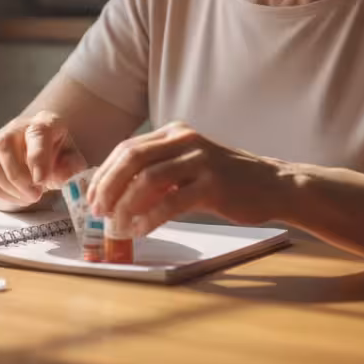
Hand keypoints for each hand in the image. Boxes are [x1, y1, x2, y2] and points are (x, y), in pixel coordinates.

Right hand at [0, 110, 87, 210]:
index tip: (41, 181)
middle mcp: (16, 127)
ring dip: (11, 188)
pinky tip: (15, 195)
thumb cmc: (54, 159)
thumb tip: (65, 177)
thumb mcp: (70, 161)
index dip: (38, 157)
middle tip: (36, 195)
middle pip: (6, 147)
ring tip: (28, 197)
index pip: (38, 133)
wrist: (34, 159)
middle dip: (22, 179)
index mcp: (44, 122)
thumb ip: (72, 168)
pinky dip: (0, 193)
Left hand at [86, 123, 284, 235]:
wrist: (272, 185)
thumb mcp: (187, 167)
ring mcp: (200, 160)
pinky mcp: (213, 184)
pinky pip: (172, 201)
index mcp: (173, 133)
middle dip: (108, 187)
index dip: (104, 174)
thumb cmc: (224, 180)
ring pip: (149, 179)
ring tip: (117, 225)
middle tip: (97, 212)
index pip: (126, 148)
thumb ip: (156, 173)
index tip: (91, 198)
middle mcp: (184, 140)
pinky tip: (140, 230)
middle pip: (132, 159)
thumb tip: (115, 195)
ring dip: (126, 205)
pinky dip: (150, 217)